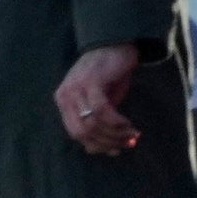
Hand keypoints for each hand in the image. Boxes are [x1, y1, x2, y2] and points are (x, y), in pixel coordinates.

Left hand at [53, 43, 145, 157]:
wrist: (114, 45)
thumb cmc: (109, 76)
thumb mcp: (101, 103)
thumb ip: (98, 124)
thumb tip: (104, 152)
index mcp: (63, 101)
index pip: (75, 134)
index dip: (97, 145)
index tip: (117, 149)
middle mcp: (65, 95)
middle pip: (83, 132)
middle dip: (108, 142)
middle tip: (128, 142)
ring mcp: (75, 88)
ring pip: (93, 124)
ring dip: (116, 134)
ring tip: (133, 134)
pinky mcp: (90, 82)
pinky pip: (102, 111)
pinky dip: (117, 122)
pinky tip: (129, 124)